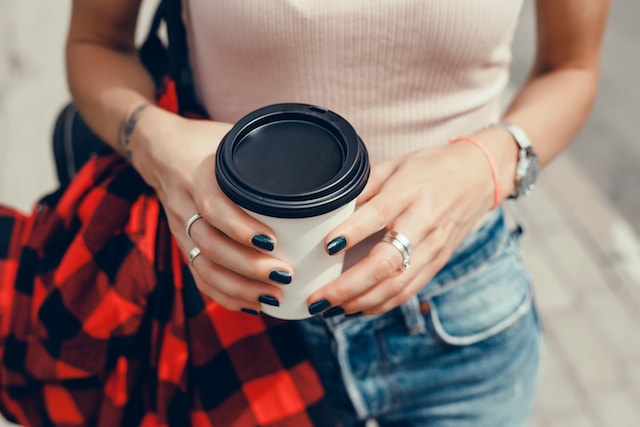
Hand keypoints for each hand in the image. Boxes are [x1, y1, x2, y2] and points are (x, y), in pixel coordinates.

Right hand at [135, 107, 292, 312]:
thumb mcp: (232, 139)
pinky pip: (199, 276)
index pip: (215, 207)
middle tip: (285, 275)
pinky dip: (225, 295)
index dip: (241, 228)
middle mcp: (185, 205)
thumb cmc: (208, 144)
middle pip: (211, 245)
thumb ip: (264, 154)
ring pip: (204, 267)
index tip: (273, 242)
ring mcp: (181, 229)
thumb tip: (313, 169)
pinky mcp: (183, 245)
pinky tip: (253, 305)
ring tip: (275, 296)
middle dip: (248, 266)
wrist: (161, 151)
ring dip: (240, 287)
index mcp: (199, 176)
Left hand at [309, 141, 496, 315]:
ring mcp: (433, 247)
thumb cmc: (430, 168)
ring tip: (330, 307)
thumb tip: (330, 209)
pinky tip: (357, 308)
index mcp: (409, 192)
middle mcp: (423, 223)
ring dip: (361, 301)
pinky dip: (381, 304)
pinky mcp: (438, 262)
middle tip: (319, 297)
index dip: (352, 232)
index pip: (379, 214)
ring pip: (396, 285)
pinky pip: (408, 290)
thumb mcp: (394, 165)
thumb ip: (364, 186)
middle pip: (386, 263)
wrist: (478, 176)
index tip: (326, 246)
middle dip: (349, 285)